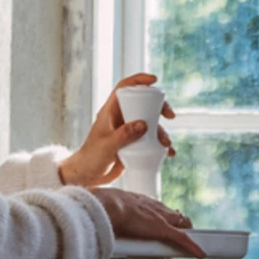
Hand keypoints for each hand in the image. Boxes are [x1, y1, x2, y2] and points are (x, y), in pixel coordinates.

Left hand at [59, 73, 175, 186]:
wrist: (88, 177)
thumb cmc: (90, 158)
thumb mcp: (107, 146)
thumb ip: (124, 135)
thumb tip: (144, 124)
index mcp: (111, 112)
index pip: (124, 88)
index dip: (139, 81)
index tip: (155, 81)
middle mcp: (121, 119)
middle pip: (143, 104)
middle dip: (159, 108)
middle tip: (170, 116)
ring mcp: (128, 132)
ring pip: (150, 125)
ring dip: (162, 132)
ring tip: (166, 144)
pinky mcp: (134, 145)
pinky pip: (150, 141)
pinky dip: (160, 146)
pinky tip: (168, 153)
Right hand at [91, 188, 203, 258]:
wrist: (107, 207)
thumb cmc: (102, 209)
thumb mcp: (108, 212)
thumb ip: (109, 220)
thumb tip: (99, 228)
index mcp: (140, 202)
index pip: (157, 208)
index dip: (164, 214)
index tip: (166, 218)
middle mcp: (154, 208)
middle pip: (173, 215)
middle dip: (180, 222)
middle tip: (184, 229)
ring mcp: (161, 219)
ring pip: (180, 225)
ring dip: (186, 232)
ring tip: (192, 241)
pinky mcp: (166, 231)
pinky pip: (183, 240)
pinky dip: (193, 247)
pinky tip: (200, 254)